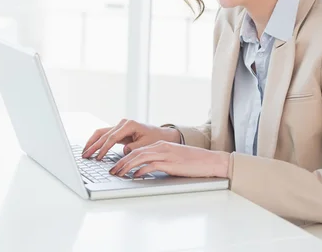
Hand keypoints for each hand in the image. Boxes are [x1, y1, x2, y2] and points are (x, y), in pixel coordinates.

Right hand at [81, 119, 180, 159]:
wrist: (160, 135)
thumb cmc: (155, 139)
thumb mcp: (146, 145)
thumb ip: (134, 148)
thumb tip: (123, 151)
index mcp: (129, 125)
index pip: (112, 138)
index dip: (104, 148)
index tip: (98, 157)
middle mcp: (122, 123)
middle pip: (103, 134)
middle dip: (93, 146)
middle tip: (85, 156)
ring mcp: (119, 126)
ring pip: (101, 133)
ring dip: (92, 143)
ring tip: (84, 153)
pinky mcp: (118, 131)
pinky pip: (104, 136)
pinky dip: (97, 142)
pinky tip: (91, 149)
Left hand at [109, 141, 229, 177]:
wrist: (209, 161)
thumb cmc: (192, 162)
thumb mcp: (172, 159)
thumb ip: (158, 162)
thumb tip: (142, 171)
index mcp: (159, 145)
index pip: (137, 149)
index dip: (123, 158)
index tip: (115, 165)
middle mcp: (160, 147)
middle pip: (135, 153)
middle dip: (120, 162)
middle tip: (111, 171)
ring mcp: (165, 154)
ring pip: (140, 157)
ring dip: (126, 166)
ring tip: (118, 174)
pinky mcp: (171, 163)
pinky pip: (152, 165)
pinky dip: (141, 170)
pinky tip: (135, 176)